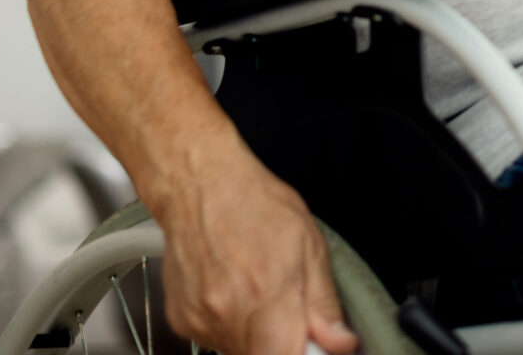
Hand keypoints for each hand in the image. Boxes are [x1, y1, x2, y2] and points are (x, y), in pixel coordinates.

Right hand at [156, 159, 357, 354]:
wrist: (200, 185)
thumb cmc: (254, 204)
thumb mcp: (310, 244)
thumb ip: (324, 302)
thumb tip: (340, 343)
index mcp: (268, 298)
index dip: (306, 354)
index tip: (315, 344)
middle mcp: (230, 315)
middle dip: (284, 342)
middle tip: (289, 308)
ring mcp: (202, 320)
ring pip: (241, 350)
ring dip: (258, 334)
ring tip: (258, 289)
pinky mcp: (182, 321)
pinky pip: (216, 338)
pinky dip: (232, 324)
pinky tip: (235, 290)